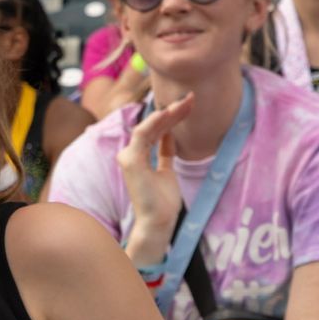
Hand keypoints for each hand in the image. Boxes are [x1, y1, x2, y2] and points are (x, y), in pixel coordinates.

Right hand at [116, 91, 190, 259]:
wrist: (158, 221)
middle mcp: (130, 154)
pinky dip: (155, 122)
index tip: (188, 106)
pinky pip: (142, 135)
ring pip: (147, 127)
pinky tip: (170, 113)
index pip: (155, 130)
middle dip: (172, 111)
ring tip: (184, 103)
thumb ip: (165, 152)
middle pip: (152, 126)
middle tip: (190, 98)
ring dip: (166, 114)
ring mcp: (128, 157)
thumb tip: (169, 135)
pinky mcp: (131, 160)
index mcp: (138, 156)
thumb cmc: (162, 202)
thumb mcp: (167, 170)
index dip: (171, 117)